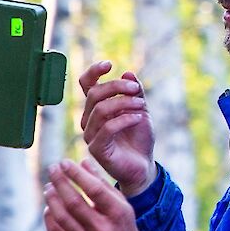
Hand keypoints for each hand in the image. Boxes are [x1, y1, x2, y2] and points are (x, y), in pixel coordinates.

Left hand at [43, 159, 145, 230]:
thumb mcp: (121, 204)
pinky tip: (49, 207)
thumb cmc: (123, 225)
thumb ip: (102, 183)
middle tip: (52, 169)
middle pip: (74, 202)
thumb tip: (83, 162)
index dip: (76, 174)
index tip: (64, 162)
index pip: (94, 189)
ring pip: (63, 218)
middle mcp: (103, 230)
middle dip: (60, 182)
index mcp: (118, 214)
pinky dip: (50, 219)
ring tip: (48, 187)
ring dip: (52, 199)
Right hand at [79, 60, 155, 195]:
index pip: (85, 85)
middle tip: (136, 90)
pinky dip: (125, 119)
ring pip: (101, 110)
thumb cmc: (139, 139)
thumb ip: (134, 92)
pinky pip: (107, 128)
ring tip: (143, 106)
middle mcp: (88, 120)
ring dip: (125, 103)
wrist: (143, 166)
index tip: (109, 64)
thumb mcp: (141, 109)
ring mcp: (90, 135)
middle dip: (117, 87)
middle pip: (95, 94)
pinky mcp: (96, 149)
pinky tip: (139, 118)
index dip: (93, 72)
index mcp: (95, 108)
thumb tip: (128, 73)